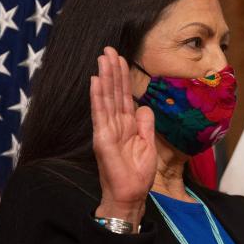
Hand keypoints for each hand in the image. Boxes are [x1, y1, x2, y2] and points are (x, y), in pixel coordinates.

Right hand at [90, 47, 156, 223]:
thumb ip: (145, 124)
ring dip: (104, 77)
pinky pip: (100, 114)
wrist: (131, 194)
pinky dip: (98, 97)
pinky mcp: (102, 138)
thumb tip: (144, 106)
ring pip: (106, 98)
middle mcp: (115, 124)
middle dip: (112, 71)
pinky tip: (95, 81)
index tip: (121, 58)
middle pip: (114, 93)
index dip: (123, 78)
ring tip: (102, 58)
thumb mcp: (148, 144)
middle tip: (109, 49)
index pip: (124, 96)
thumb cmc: (137, 174)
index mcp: (126, 125)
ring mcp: (107, 130)